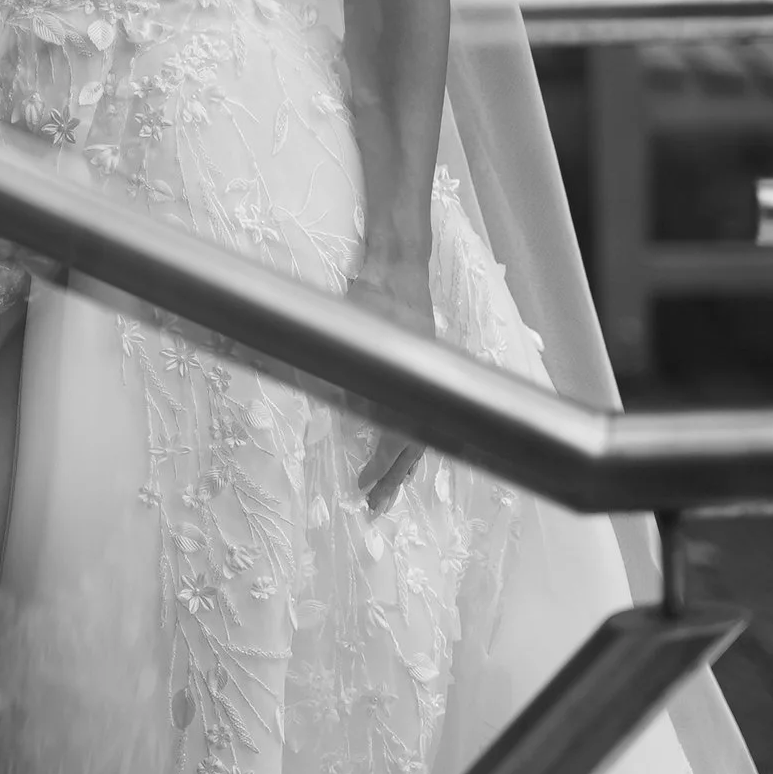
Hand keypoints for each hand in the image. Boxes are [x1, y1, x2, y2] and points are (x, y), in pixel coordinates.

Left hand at [348, 251, 433, 509]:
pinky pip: (421, 413)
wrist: (397, 266)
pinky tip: (402, 446)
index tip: (361, 487)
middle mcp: (422, 387)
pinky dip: (410, 435)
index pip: (396, 440)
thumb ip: (350, 381)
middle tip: (375, 507)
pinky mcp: (423, 370)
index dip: (379, 467)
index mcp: (408, 385)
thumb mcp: (355, 340)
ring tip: (390, 490)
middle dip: (393, 478)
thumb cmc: (373, 297)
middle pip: (413, 445)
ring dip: (403, 462)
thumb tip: (346, 416)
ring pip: (420, 431)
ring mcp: (426, 379)